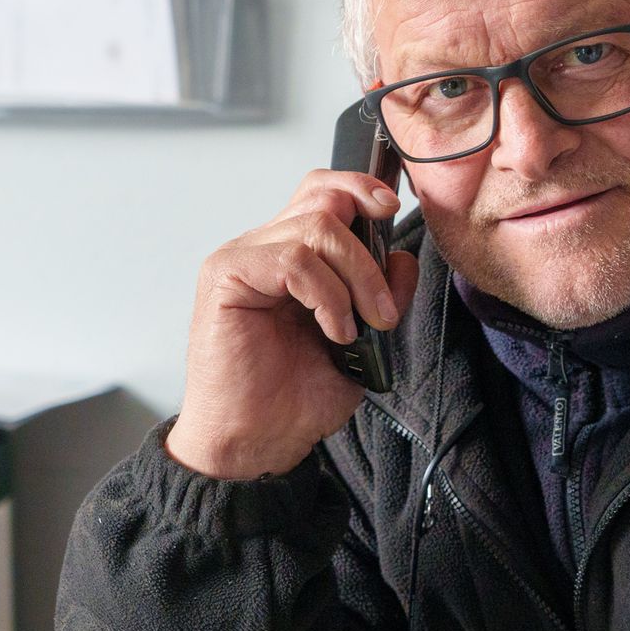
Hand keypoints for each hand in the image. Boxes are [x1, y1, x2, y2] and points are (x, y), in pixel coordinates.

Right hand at [164, 170, 421, 478]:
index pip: (324, 192)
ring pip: (317, 228)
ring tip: (359, 327)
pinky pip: (293, 259)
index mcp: (293, 256)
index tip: (392, 210)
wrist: (257, 442)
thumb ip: (383, 296)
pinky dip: (326, 294)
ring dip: (355, 279)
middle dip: (368, 249)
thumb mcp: (363, 342)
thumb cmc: (294, 398)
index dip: (360, 188)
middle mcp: (265, 249)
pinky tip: (333, 330)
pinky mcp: (226, 276)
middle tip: (382, 306)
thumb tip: (403, 257)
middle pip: (324, 200)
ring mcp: (243, 259)